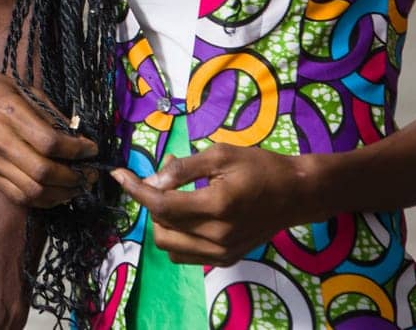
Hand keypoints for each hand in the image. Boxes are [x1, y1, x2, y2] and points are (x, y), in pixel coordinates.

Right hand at [0, 65, 96, 207]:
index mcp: (7, 112)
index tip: (91, 149)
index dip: (77, 150)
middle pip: (43, 171)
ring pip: (33, 191)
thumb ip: (48, 112)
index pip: (50, 142)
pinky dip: (43, 200)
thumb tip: (77, 135)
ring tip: (77, 187)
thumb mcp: (19, 88)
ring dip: (62, 193)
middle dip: (74, 177)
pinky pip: (18, 196)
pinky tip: (56, 192)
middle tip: (89, 173)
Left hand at [111, 143, 313, 266]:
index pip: (162, 204)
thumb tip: (152, 181)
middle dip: (152, 202)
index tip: (119, 174)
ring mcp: (223, 253)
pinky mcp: (227, 259)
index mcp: (216, 206)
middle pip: (161, 227)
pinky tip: (187, 216)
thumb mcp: (220, 155)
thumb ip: (183, 168)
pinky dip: (176, 237)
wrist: (297, 194)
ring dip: (162, 222)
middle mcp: (218, 236)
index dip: (136, 189)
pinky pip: (185, 255)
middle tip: (165, 180)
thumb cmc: (260, 167)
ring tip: (177, 197)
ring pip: (169, 246)